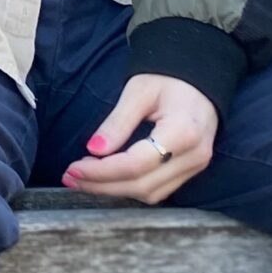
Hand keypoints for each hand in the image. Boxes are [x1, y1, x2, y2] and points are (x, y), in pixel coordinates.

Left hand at [61, 73, 217, 204]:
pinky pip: (160, 190)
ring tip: (84, 179)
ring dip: (115, 190)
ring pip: (151, 194)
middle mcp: (194, 156)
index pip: (136, 164)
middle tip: (71, 177)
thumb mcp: (138, 91)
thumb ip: (117, 122)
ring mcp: (196, 167)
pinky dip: (131, 188)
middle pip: (142, 185)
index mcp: (182, 133)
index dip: (102, 172)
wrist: (200, 80)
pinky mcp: (193, 171)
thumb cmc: (168, 78)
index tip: (73, 168)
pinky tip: (109, 179)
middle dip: (103, 185)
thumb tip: (93, 149)